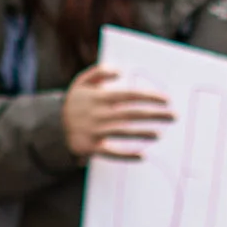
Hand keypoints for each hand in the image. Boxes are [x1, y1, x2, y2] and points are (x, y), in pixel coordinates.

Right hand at [62, 67, 176, 163]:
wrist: (53, 126)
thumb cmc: (75, 102)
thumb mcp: (82, 81)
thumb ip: (99, 71)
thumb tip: (119, 70)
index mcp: (99, 97)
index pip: (129, 95)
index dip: (149, 97)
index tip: (167, 100)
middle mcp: (98, 114)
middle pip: (131, 113)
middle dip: (154, 114)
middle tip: (173, 116)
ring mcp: (94, 132)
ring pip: (123, 132)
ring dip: (143, 133)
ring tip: (160, 134)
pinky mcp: (91, 148)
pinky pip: (112, 153)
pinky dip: (127, 155)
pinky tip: (143, 156)